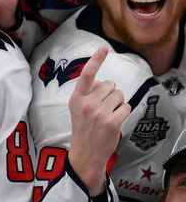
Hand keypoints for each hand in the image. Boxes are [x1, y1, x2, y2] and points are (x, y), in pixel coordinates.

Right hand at [68, 46, 129, 195]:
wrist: (86, 153)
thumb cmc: (84, 128)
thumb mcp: (77, 108)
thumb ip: (88, 93)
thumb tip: (102, 82)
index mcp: (76, 98)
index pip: (86, 75)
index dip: (95, 60)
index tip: (103, 48)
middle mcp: (86, 104)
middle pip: (110, 85)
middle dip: (111, 93)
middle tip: (103, 108)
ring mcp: (99, 113)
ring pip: (119, 95)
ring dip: (118, 103)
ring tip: (108, 115)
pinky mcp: (112, 122)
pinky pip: (126, 107)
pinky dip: (123, 112)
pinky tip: (114, 121)